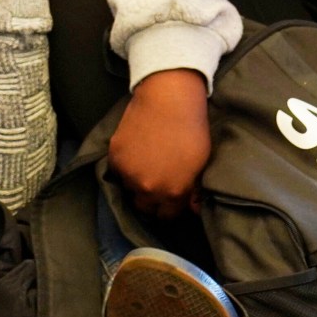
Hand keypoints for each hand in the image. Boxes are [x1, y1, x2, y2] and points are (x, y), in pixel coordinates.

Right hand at [109, 69, 211, 219]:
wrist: (169, 100)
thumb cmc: (192, 130)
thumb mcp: (201, 164)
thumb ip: (193, 190)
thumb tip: (192, 208)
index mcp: (173, 193)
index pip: (166, 216)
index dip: (169, 207)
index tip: (169, 197)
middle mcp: (149, 189)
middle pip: (145, 207)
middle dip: (151, 198)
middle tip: (156, 181)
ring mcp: (129, 174)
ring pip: (129, 189)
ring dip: (135, 182)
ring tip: (144, 164)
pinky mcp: (115, 158)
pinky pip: (117, 172)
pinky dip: (124, 166)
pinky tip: (134, 152)